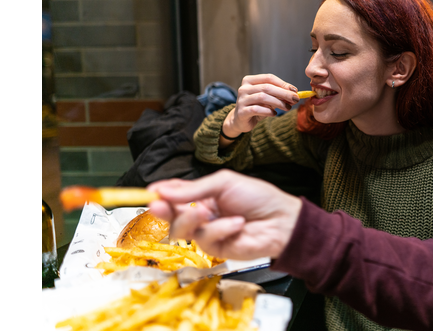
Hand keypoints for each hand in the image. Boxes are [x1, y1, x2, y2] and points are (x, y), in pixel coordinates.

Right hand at [147, 169, 302, 259]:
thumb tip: (162, 190)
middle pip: (171, 215)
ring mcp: (208, 232)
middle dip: (164, 210)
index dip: (161, 194)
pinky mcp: (216, 249)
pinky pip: (205, 239)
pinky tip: (237, 224)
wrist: (282, 220)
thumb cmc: (258, 198)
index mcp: (203, 196)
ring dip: (194, 218)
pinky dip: (220, 229)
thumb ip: (193, 189)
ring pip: (183, 230)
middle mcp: (202, 215)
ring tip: (210, 211)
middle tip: (159, 205)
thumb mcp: (224, 183)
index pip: (175, 195)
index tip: (150, 193)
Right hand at [222, 74, 299, 136]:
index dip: (283, 83)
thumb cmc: (256, 106)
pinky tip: (274, 113)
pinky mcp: (242, 112)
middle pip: (267, 87)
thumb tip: (295, 95)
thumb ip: (279, 95)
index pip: (269, 78)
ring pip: (262, 97)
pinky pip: (257, 109)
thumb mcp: (268, 99)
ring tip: (287, 108)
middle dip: (284, 93)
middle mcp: (244, 88)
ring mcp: (241, 100)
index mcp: (249, 81)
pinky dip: (268, 111)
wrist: (240, 120)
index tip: (295, 90)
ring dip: (278, 102)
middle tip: (295, 99)